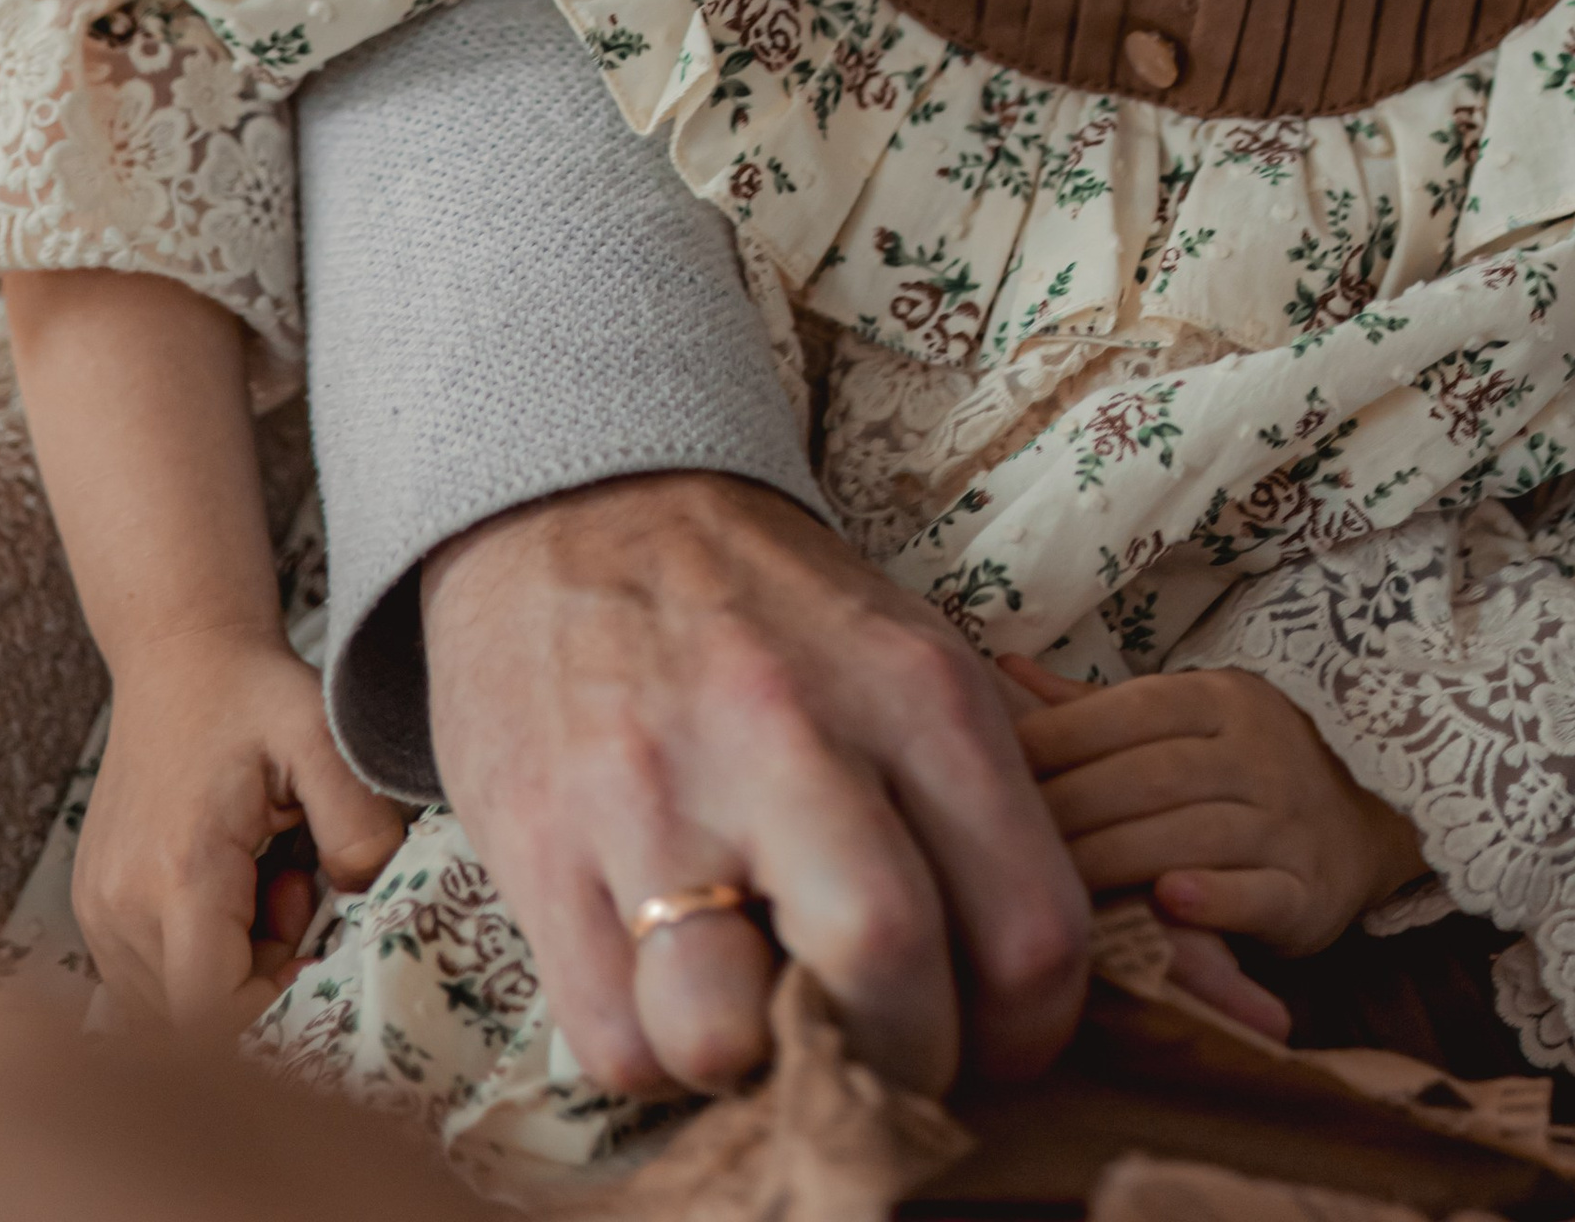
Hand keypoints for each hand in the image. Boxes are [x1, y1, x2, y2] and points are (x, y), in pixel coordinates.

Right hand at [73, 631, 405, 1027]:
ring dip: (226, 963)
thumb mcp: (327, 740)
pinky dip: (194, 949)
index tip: (309, 933)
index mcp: (180, 872)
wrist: (182, 655)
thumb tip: (361, 899)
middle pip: (189, 1014)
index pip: (207, 1011)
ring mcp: (97, 908)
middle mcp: (120, 905)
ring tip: (262, 876)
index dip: (268, 1000)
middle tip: (293, 885)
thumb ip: (360, 826)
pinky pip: (145, 971)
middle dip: (256, 974)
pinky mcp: (94, 903)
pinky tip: (230, 881)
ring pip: (165, 999)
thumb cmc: (254, 695)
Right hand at [420, 475, 1087, 1105]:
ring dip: (755, 1068)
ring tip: (757, 1008)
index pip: (1030, 929)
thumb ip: (978, 810)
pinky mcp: (544, 844)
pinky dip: (655, 1053)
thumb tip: (1029, 993)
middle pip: (888, 975)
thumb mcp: (912, 660)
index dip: (1025, 1036)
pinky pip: (617, 1045)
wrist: (586, 506)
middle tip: (879, 1051)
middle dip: (900, 1066)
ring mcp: (659, 794)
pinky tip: (666, 981)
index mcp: (919, 695)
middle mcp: (796, 738)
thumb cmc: (774, 618)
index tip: (992, 1044)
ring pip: (728, 1037)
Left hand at [1004, 661, 1422, 957]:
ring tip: (1055, 885)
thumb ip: (1094, 709)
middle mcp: (1259, 752)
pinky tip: (1167, 902)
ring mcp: (1289, 822)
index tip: (997, 764)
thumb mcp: (1185, 722)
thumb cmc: (1243, 768)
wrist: (1366, 819)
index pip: (1133, 710)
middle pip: (1153, 775)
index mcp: (1223, 699)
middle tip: (1004, 839)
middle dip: (1073, 806)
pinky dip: (1215, 900)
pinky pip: (1260, 892)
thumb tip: (1001, 674)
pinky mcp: (1310, 891)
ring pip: (1195, 833)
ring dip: (1119, 857)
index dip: (1062, 737)